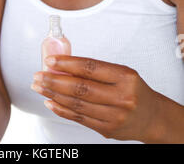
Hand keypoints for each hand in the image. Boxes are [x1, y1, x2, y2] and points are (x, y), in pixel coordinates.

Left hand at [31, 55, 163, 142]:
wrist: (152, 117)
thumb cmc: (133, 89)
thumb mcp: (122, 73)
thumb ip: (95, 70)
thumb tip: (62, 65)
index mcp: (125, 77)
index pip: (91, 68)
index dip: (67, 64)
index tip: (50, 61)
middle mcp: (121, 97)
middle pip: (81, 88)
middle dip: (55, 81)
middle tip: (38, 75)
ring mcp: (114, 116)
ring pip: (77, 104)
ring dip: (54, 95)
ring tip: (39, 87)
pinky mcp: (107, 130)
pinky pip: (79, 118)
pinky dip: (62, 110)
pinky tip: (50, 102)